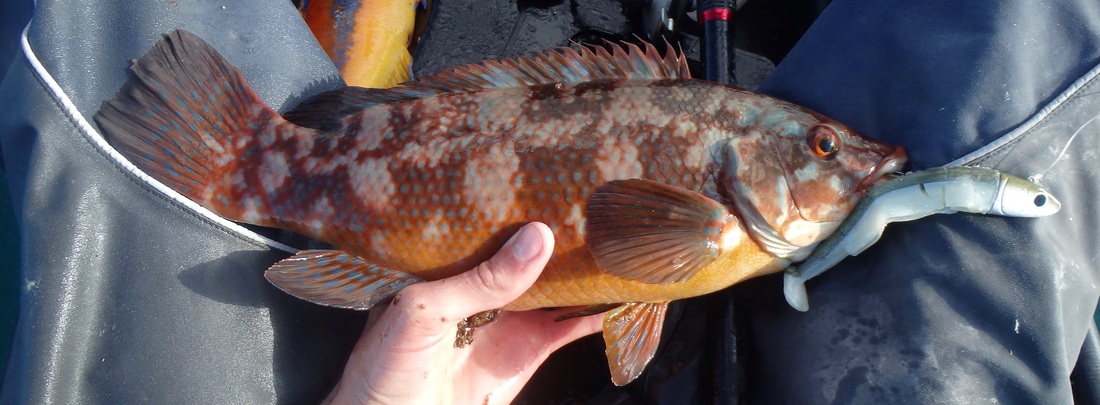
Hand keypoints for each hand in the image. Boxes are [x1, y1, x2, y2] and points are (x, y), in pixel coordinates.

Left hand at [326, 223, 603, 404]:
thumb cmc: (383, 364)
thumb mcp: (424, 310)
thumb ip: (480, 279)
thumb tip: (536, 238)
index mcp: (451, 261)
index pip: (490, 221)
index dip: (520, 198)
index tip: (557, 173)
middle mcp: (483, 284)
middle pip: (531, 249)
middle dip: (564, 227)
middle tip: (602, 198)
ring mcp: (511, 316)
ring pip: (559, 283)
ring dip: (589, 266)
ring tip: (622, 237)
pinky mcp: (530, 350)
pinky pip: (571, 326)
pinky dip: (599, 312)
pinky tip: (622, 293)